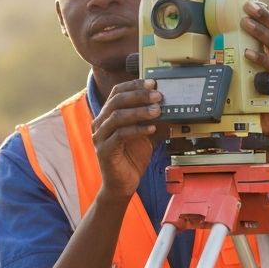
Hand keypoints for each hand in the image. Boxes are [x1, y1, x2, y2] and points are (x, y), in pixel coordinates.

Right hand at [91, 79, 169, 199]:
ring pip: (117, 116)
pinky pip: (121, 135)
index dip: (134, 85)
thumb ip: (152, 121)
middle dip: (139, 95)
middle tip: (158, 95)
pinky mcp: (105, 151)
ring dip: (139, 111)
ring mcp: (100, 137)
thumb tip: (169, 107)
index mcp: (107, 116)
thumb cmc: (131, 158)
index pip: (117, 92)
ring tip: (157, 111)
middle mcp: (100, 123)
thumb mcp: (146, 135)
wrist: (122, 184)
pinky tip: (151, 128)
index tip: (152, 83)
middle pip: (117, 101)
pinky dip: (137, 130)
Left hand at [242, 1, 268, 143]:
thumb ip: (242, 63)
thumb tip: (219, 50)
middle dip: (264, 16)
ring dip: (260, 32)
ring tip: (246, 22)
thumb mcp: (248, 77)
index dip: (267, 14)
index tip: (255, 1)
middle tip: (248, 5)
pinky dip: (261, 59)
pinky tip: (248, 53)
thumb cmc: (258, 102)